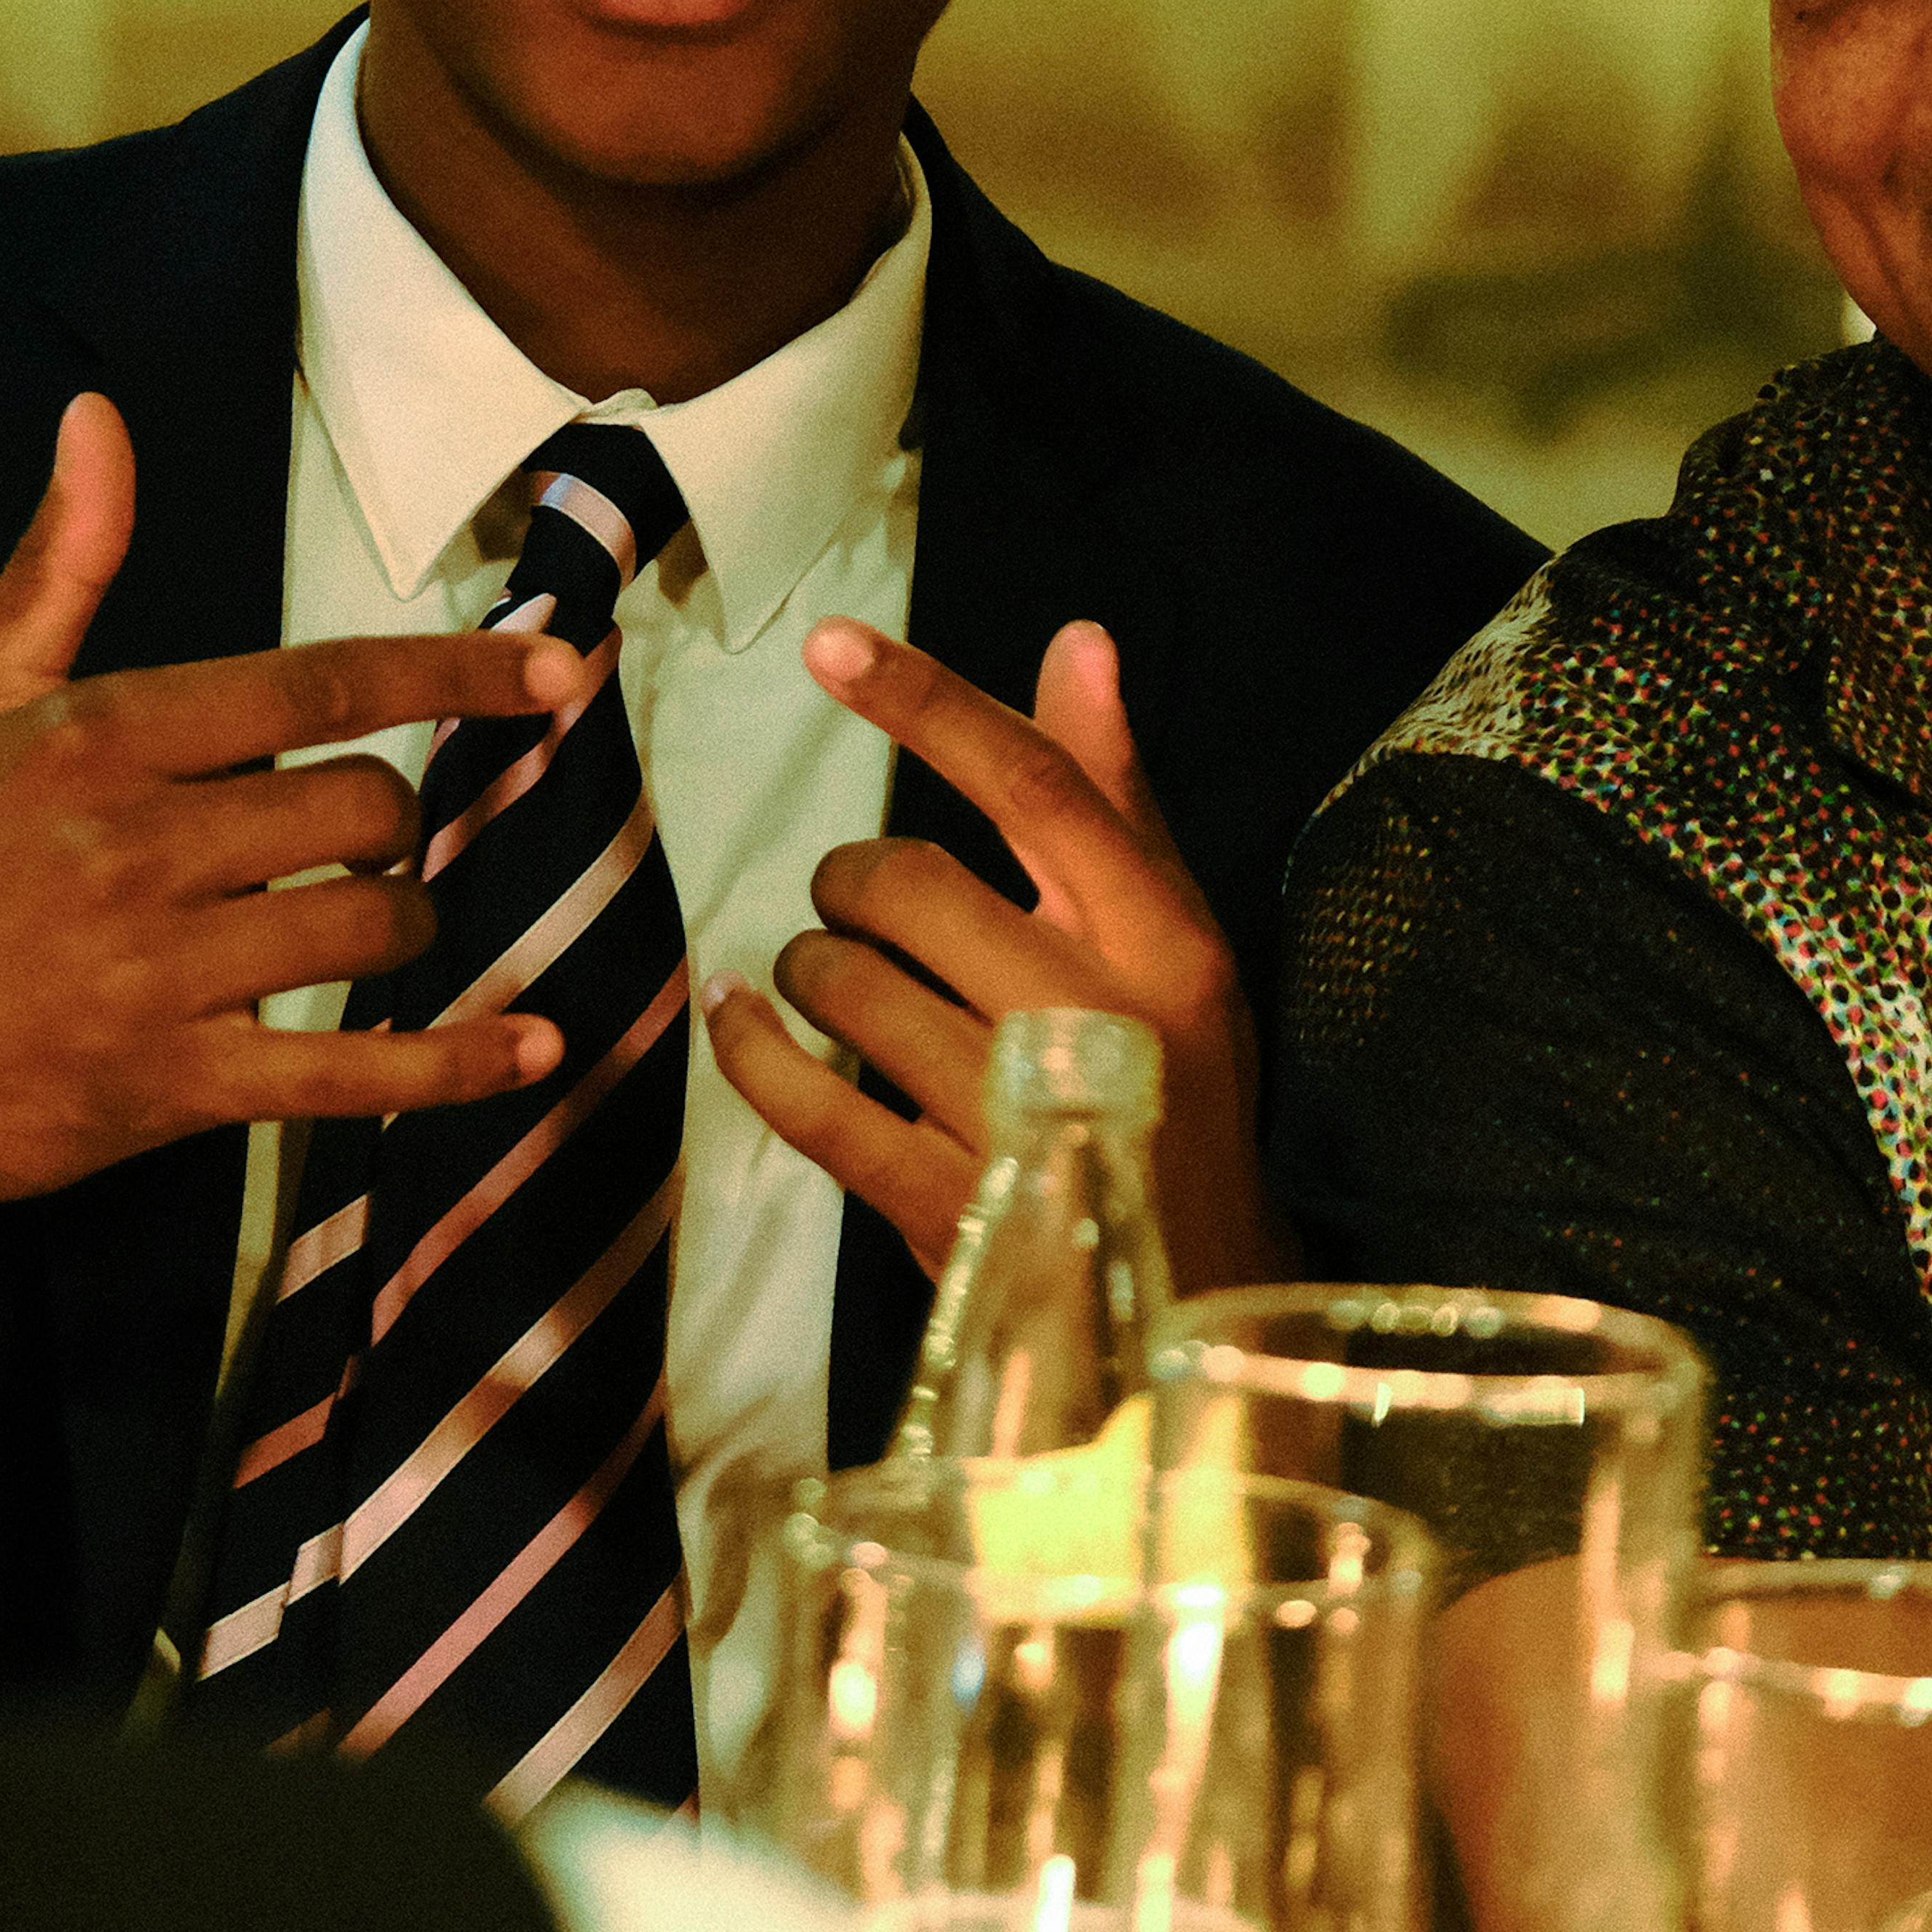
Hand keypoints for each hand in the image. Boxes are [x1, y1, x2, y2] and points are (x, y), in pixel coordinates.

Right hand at [0, 394, 586, 1225]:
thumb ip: (61, 563)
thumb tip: (97, 421)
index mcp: (101, 739)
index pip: (319, 686)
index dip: (454, 671)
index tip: (558, 669)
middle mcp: (134, 846)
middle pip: (361, 809)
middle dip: (392, 825)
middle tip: (356, 843)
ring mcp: (154, 971)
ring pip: (369, 924)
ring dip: (402, 923)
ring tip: (361, 925)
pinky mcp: (167, 1085)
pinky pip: (346, 1069)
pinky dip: (452, 1063)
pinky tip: (531, 1051)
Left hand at [703, 615, 1288, 1292]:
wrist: (1196, 1292)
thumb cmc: (1179, 1085)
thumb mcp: (1173, 936)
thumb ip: (1112, 794)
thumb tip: (1077, 639)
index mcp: (1159, 935)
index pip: (1036, 785)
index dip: (927, 705)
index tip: (829, 644)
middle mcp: (1095, 1013)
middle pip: (917, 884)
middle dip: (850, 880)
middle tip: (853, 899)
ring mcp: (1017, 1116)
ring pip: (853, 989)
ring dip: (811, 967)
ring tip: (831, 979)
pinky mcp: (951, 1208)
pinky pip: (811, 1106)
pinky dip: (753, 1049)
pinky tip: (735, 1016)